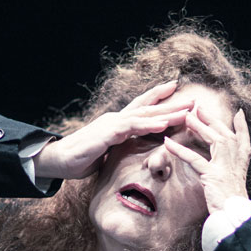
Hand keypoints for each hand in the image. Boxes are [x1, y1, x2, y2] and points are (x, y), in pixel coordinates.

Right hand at [33, 80, 192, 178]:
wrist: (57, 160)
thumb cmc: (80, 159)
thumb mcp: (106, 154)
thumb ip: (119, 150)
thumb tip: (129, 155)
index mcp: (116, 124)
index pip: (141, 108)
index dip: (158, 99)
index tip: (176, 90)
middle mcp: (116, 120)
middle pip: (148, 109)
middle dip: (171, 103)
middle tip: (193, 99)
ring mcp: (111, 124)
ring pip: (144, 116)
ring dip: (166, 113)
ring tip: (186, 112)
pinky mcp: (107, 133)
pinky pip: (132, 127)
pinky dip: (149, 125)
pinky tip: (163, 124)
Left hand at [164, 106, 250, 213]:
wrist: (234, 213)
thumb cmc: (232, 195)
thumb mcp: (237, 174)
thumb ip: (235, 159)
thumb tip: (233, 147)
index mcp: (242, 156)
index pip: (239, 133)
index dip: (235, 122)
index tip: (231, 110)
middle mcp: (235, 157)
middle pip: (221, 131)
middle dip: (209, 117)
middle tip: (196, 106)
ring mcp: (225, 165)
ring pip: (211, 139)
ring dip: (198, 126)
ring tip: (185, 116)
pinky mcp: (212, 174)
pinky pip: (193, 158)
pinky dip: (179, 149)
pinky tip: (167, 142)